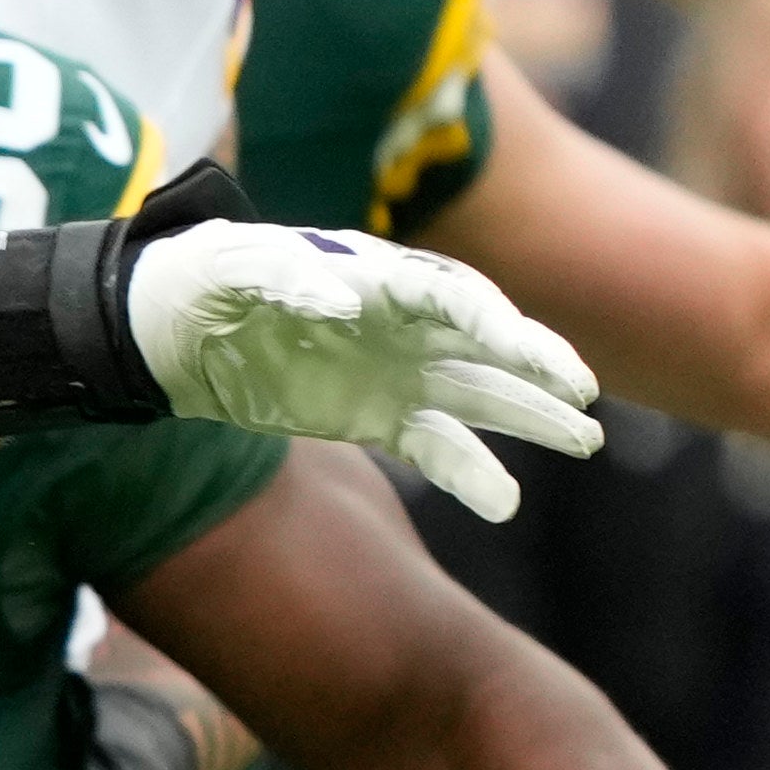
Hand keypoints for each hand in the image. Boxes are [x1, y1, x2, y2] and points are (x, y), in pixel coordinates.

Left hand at [127, 227, 602, 520]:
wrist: (183, 328)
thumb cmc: (216, 278)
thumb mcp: (237, 266)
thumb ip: (288, 277)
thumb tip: (340, 301)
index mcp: (384, 277)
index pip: (453, 297)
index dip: (489, 320)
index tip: (522, 347)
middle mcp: (408, 325)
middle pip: (488, 345)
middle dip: (537, 367)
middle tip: (584, 393)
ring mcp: (401, 373)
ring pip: (481, 398)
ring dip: (532, 419)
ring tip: (585, 440)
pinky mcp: (382, 417)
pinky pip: (437, 448)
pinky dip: (470, 474)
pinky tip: (505, 503)